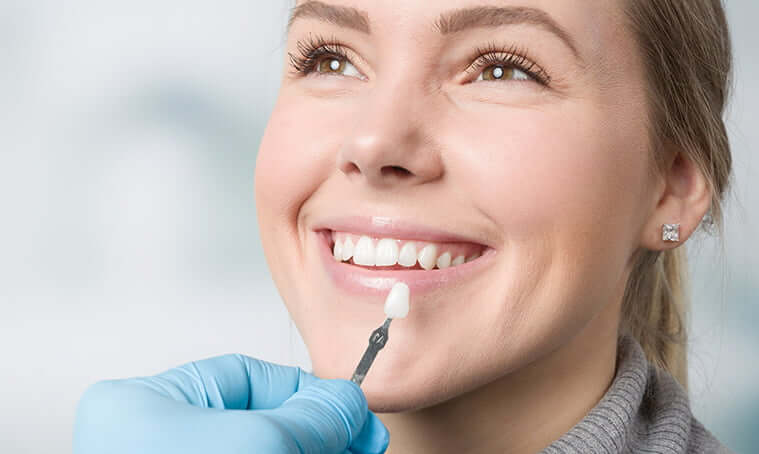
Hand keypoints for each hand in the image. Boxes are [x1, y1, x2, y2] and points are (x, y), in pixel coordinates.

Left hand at [73, 354, 388, 453]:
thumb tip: (345, 400)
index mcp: (145, 406)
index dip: (307, 392)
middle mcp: (154, 441)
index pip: (243, 376)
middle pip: (258, 423)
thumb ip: (309, 417)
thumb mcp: (259, 445)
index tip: (352, 412)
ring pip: (260, 453)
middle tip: (361, 445)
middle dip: (315, 435)